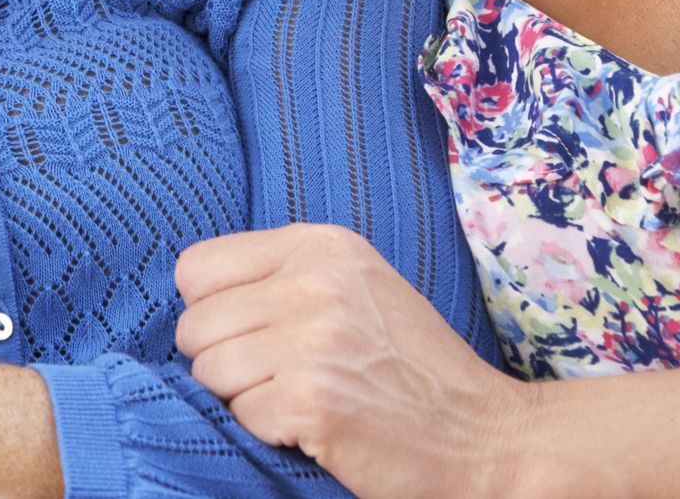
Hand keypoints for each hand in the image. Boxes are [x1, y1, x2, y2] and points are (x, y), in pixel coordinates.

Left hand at [174, 225, 537, 498]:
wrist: (485, 435)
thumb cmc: (414, 367)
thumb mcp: (357, 286)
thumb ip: (285, 276)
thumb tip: (198, 299)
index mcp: (320, 245)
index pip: (196, 267)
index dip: (214, 311)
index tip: (253, 334)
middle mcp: (313, 280)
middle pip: (194, 325)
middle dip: (224, 361)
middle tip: (280, 377)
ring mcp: (312, 338)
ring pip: (208, 372)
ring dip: (244, 398)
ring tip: (300, 398)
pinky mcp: (310, 399)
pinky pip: (240, 415)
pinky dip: (269, 431)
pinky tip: (315, 425)